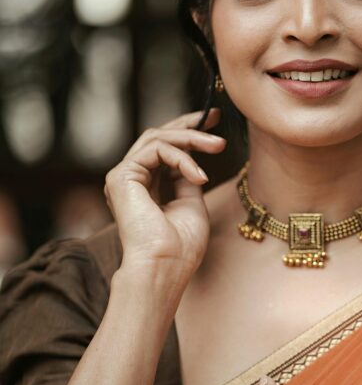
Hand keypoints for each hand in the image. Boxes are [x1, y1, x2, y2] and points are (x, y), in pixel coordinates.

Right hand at [104, 107, 225, 279]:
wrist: (164, 267)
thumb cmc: (180, 248)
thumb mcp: (191, 204)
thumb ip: (188, 179)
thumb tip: (194, 158)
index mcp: (146, 187)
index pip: (164, 150)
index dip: (188, 132)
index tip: (214, 122)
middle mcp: (132, 180)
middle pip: (157, 136)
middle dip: (189, 124)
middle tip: (215, 116)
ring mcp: (123, 177)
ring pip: (157, 138)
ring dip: (192, 138)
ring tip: (218, 146)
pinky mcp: (121, 176)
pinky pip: (157, 150)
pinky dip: (182, 158)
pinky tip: (200, 176)